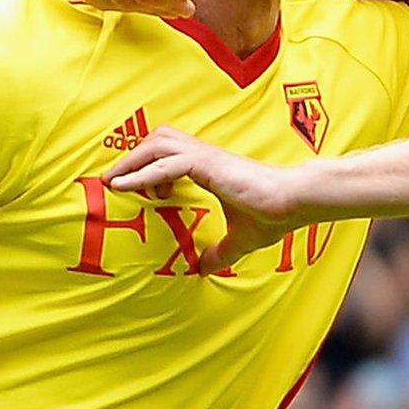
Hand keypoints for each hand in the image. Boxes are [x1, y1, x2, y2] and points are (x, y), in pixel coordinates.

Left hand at [105, 127, 306, 272]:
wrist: (295, 202)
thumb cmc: (274, 214)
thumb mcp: (240, 239)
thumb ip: (221, 252)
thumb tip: (205, 268)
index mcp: (210, 166)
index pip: (169, 152)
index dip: (148, 165)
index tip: (135, 188)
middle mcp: (205, 155)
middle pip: (157, 139)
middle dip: (132, 156)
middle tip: (113, 180)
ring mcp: (206, 157)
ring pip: (156, 143)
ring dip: (131, 160)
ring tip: (113, 182)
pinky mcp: (207, 164)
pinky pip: (165, 164)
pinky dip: (141, 174)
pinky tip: (124, 186)